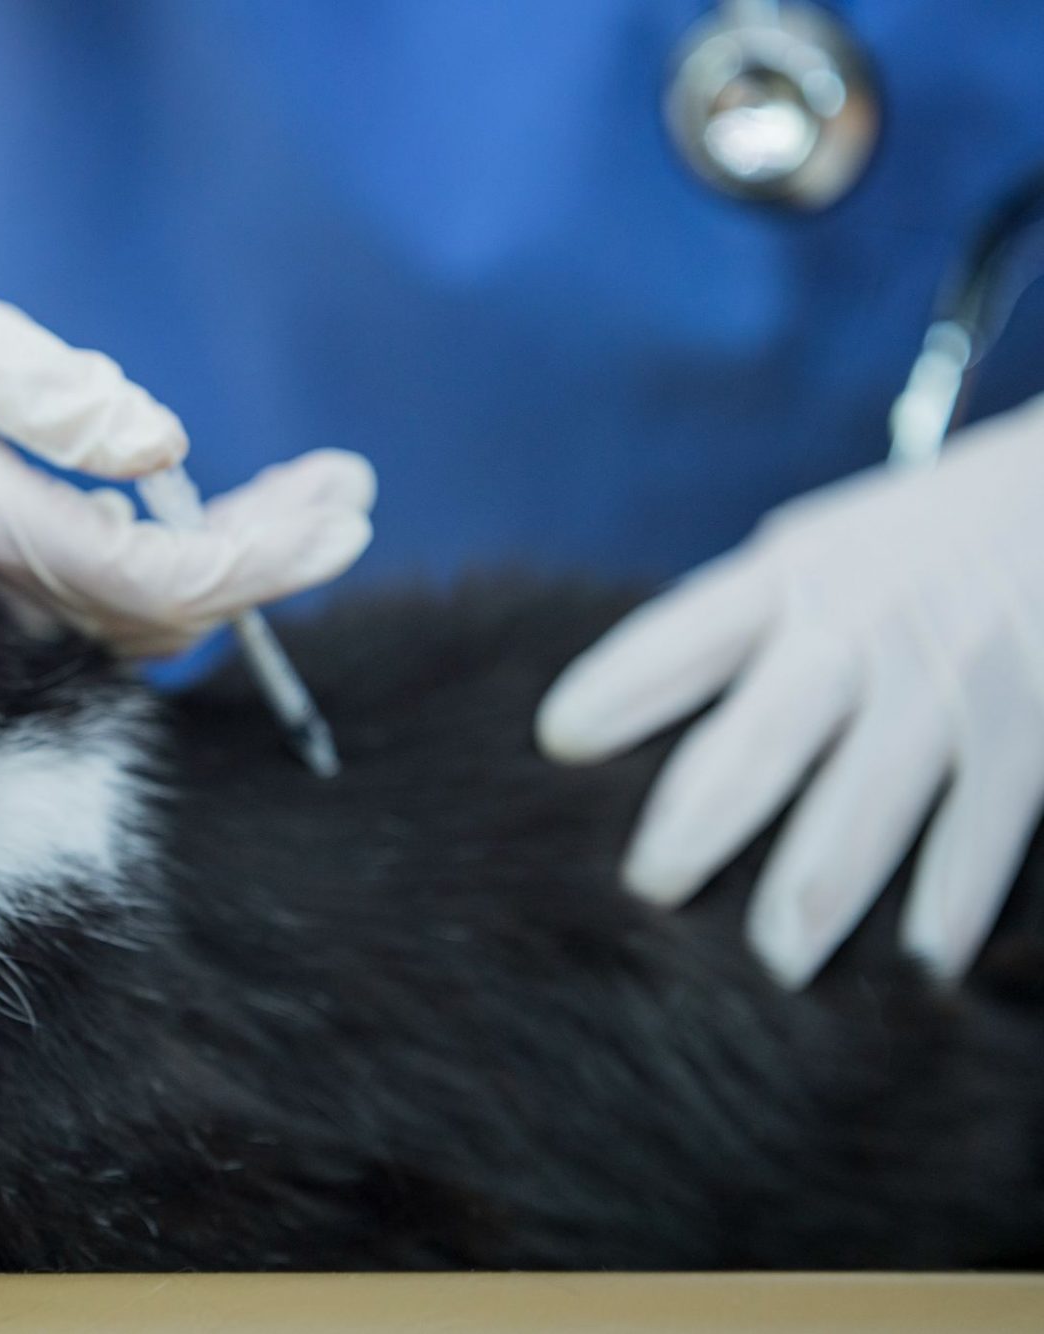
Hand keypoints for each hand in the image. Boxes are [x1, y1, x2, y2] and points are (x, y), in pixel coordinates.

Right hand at [0, 251, 375, 655]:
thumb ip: (53, 399)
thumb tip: (165, 446)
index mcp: (4, 536)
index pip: (161, 580)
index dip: (262, 555)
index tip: (342, 503)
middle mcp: (11, 596)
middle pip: (173, 611)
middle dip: (276, 558)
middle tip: (353, 497)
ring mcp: (8, 606)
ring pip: (151, 620)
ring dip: (242, 567)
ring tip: (323, 501)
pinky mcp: (7, 591)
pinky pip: (116, 609)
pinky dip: (187, 574)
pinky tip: (231, 525)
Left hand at [537, 395, 1043, 986]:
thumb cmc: (918, 547)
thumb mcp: (820, 550)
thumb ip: (736, 620)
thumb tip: (613, 710)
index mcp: (792, 577)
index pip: (684, 635)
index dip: (619, 685)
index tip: (556, 740)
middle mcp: (863, 625)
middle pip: (765, 734)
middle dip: (701, 818)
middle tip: (647, 891)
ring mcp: (951, 678)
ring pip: (870, 799)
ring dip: (816, 888)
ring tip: (771, 966)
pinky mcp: (1031, 729)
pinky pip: (983, 827)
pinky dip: (952, 899)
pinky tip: (917, 964)